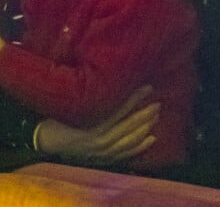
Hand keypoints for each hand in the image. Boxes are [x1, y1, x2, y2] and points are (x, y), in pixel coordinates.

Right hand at [36, 85, 158, 165]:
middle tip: (157, 103)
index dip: (135, 98)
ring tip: (156, 115)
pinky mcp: (103, 158)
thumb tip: (116, 76)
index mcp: (92, 123)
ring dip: (145, 127)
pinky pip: (124, 154)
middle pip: (128, 126)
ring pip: (129, 140)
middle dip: (145, 114)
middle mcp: (98, 139)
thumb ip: (96, 94)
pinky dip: (139, 146)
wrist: (46, 140)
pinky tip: (152, 138)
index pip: (119, 110)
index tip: (149, 88)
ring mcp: (101, 151)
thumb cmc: (61, 116)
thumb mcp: (76, 102)